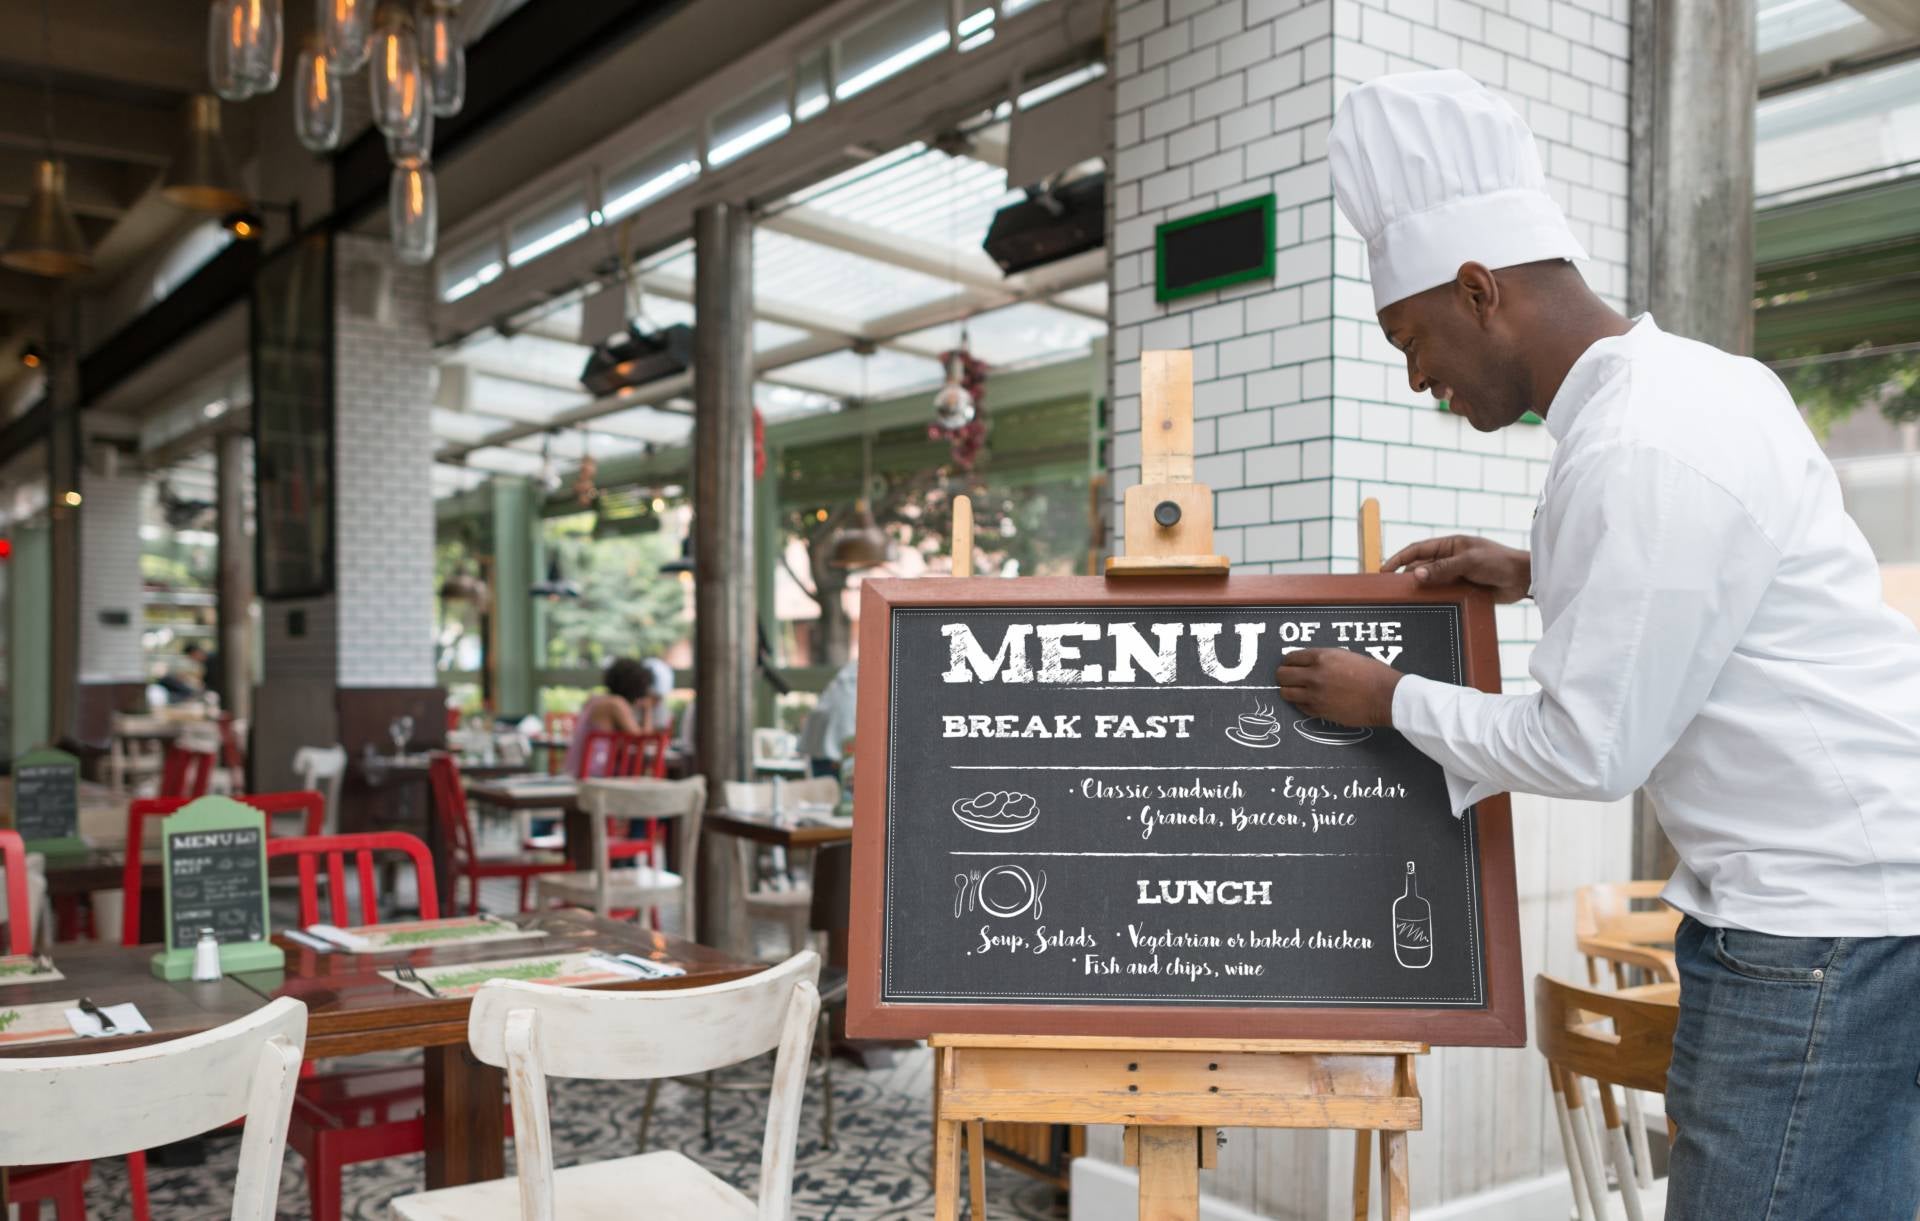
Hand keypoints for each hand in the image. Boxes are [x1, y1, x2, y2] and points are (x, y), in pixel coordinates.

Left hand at [1273, 650, 1402, 727]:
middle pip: (1282, 675)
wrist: (1385, 697)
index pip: (1290, 657)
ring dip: (1289, 690)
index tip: (1291, 665)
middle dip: (1284, 675)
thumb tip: (1308, 662)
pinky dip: (1301, 703)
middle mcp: (1314, 675)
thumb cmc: (1372, 674)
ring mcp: (1315, 695)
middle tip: (1290, 678)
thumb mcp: (1346, 656)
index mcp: (1321, 657)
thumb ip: (1324, 658)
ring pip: (1285, 693)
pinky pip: (1299, 707)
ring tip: (1297, 690)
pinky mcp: (1319, 711)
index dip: (1289, 661)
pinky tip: (1310, 700)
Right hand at [1381, 535, 1531, 603]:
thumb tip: (1416, 574)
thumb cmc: (1499, 562)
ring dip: (1421, 590)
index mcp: (1450, 545)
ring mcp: (1456, 575)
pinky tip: (1427, 608)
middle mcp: (1450, 559)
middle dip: (1407, 577)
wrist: (1523, 579)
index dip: (1399, 558)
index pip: (1418, 549)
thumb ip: (1443, 568)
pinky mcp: (1463, 589)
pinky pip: (1443, 594)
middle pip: (1421, 567)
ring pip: (1431, 583)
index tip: (1383, 570)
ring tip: (1407, 601)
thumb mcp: (1469, 561)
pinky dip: (1434, 600)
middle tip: (1392, 591)